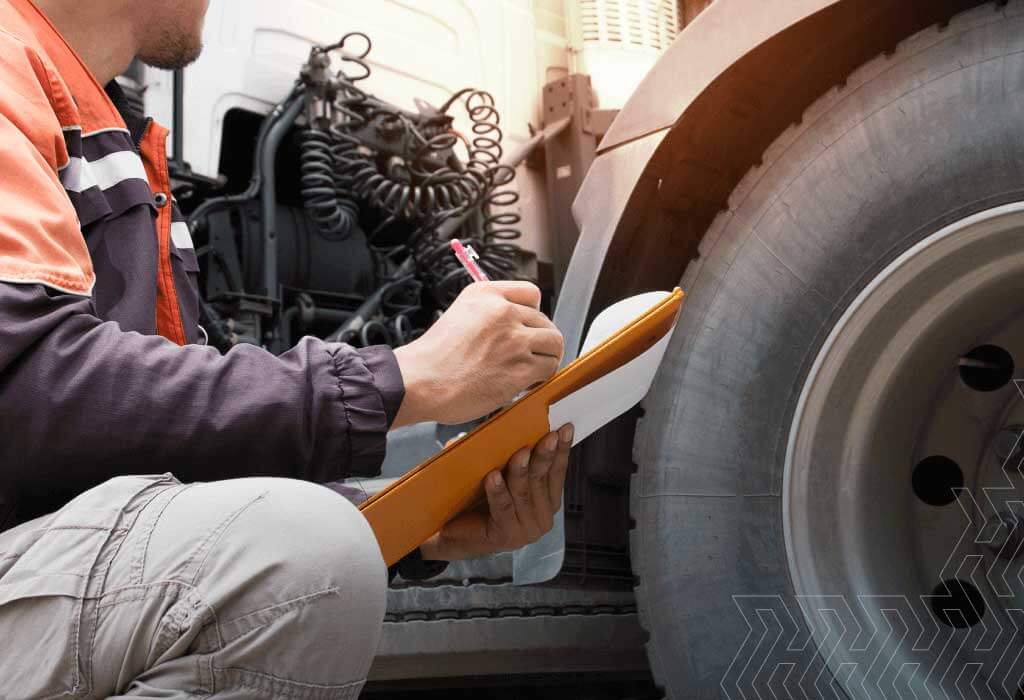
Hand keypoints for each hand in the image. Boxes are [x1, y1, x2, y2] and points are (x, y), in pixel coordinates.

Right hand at [392, 281, 562, 425]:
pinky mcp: (521, 367)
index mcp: (486, 294)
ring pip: (553, 343)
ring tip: (530, 368)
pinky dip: (542, 376)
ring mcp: (514, 339)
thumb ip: (489, 312)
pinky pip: (549, 367)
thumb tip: (514, 320)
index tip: (527, 326)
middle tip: (525, 354)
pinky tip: (527, 380)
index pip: (531, 293)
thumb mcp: (460, 312)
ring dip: (545, 357)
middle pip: (545, 321)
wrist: (420, 382)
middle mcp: (503, 312)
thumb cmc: (434, 357)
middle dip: (538, 340)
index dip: (533, 313)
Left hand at [419, 424, 572, 560]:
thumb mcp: (503, 476)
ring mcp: (526, 530)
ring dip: (521, 471)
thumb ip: (513, 457)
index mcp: (547, 502)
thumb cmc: (480, 501)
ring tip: (520, 453)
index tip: (565, 429)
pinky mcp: (506, 536)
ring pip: (524, 493)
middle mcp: (542, 518)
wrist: (455, 534)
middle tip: (548, 436)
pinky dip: (498, 491)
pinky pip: (503, 507)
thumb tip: (512, 422)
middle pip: (543, 481)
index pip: (558, 473)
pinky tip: (493, 476)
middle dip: (545, 456)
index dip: (562, 450)